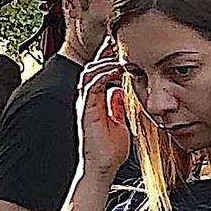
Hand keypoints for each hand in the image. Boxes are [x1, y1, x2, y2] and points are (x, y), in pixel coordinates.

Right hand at [76, 51, 132, 182]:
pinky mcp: (87, 109)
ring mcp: (86, 103)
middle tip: (120, 43)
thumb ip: (118, 106)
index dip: (110, 60)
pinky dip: (102, 74)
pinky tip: (114, 70)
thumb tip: (121, 92)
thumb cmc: (111, 150)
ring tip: (119, 54)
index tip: (124, 51)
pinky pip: (91, 85)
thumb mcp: (120, 121)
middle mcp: (89, 100)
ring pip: (90, 73)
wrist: (102, 167)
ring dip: (104, 62)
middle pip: (93, 68)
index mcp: (97, 101)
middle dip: (106, 55)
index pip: (101, 73)